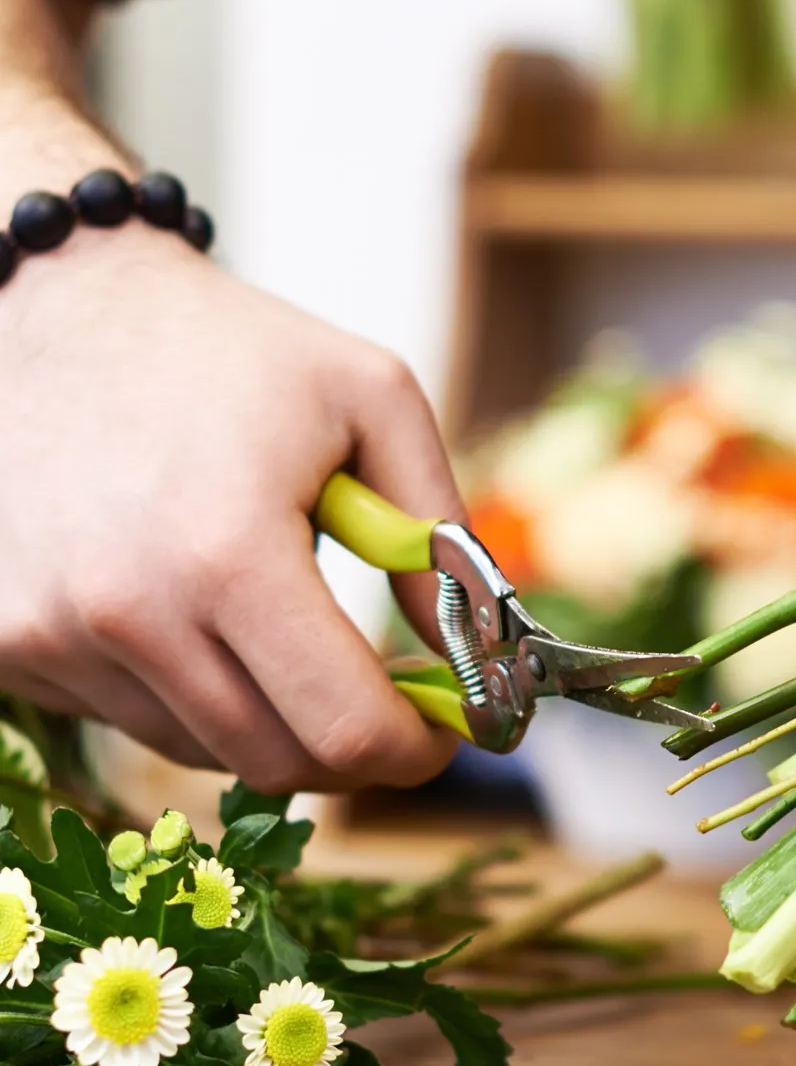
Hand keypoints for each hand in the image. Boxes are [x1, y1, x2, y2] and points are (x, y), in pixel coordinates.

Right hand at [0, 226, 463, 793]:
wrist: (49, 304)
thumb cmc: (227, 350)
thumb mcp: (374, 401)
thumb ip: (441, 537)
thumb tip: (478, 655)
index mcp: (226, 555)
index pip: (345, 731)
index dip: (414, 749)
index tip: (442, 731)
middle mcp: (124, 613)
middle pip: (278, 761)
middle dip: (350, 744)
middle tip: (385, 697)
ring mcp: (45, 636)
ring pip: (203, 750)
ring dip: (264, 712)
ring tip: (272, 617)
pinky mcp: (1, 646)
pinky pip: (127, 718)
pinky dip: (181, 689)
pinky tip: (185, 604)